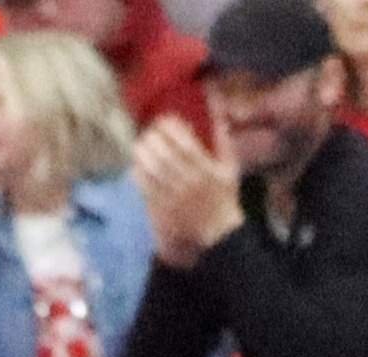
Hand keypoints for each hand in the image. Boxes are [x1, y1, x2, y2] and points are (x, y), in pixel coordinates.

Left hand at [134, 117, 242, 258]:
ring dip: (142, 152)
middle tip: (150, 131)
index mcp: (207, 170)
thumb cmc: (222, 197)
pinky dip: (138, 171)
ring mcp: (172, 196)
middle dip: (153, 138)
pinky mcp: (160, 207)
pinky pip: (143, 185)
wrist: (215, 235)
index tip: (164, 120)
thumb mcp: (229, 169)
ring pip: (150, 168)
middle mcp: (189, 182)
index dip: (170, 128)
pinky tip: (139, 165)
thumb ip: (222, 139)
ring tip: (141, 145)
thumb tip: (216, 110)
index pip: (185, 144)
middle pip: (164, 154)